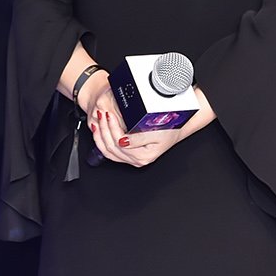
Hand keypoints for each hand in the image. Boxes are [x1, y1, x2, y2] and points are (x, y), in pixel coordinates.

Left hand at [86, 84, 213, 167]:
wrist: (178, 127)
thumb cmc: (169, 127)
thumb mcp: (156, 131)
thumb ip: (138, 138)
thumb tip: (122, 141)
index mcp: (143, 156)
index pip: (119, 144)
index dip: (111, 128)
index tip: (109, 114)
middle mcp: (137, 160)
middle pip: (111, 148)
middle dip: (104, 130)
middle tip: (102, 115)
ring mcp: (133, 159)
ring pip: (109, 152)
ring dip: (100, 136)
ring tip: (98, 121)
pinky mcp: (131, 155)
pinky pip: (111, 152)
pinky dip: (102, 141)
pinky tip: (99, 131)